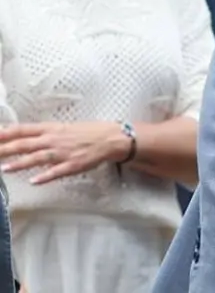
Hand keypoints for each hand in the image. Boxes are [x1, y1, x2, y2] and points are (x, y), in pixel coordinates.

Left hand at [0, 121, 127, 183]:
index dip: (5, 133)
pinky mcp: (72, 165)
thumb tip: (23, 136)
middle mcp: (53, 140)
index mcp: (50, 129)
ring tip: (4, 168)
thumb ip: (42, 133)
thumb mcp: (62, 127)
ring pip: (37, 158)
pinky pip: (57, 171)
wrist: (110, 138)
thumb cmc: (87, 132)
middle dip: (5, 149)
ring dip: (20, 164)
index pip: (22, 130)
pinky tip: (34, 181)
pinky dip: (45, 176)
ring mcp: (62, 153)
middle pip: (24, 144)